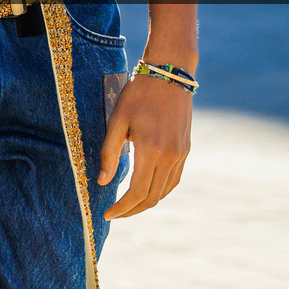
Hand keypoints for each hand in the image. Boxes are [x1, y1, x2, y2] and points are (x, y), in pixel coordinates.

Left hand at [98, 68, 191, 218]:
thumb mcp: (117, 120)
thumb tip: (103, 182)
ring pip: (164, 191)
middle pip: (152, 197)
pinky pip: (173, 180)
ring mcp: (181, 154)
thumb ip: (109, 153)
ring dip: (146, 203)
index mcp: (151, 149)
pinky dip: (159, 191)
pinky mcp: (186, 150)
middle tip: (115, 214)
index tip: (107, 214)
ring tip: (127, 204)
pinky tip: (146, 190)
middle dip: (132, 210)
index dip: (122, 208)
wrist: (170, 74)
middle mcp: (170, 155)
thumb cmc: (139, 94)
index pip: (137, 192)